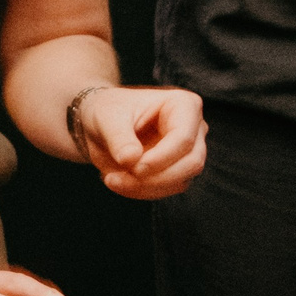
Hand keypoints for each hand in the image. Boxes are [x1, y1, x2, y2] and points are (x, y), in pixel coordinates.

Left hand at [72, 86, 207, 199]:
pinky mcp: (178, 170)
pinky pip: (167, 189)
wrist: (101, 123)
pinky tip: (118, 180)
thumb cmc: (107, 110)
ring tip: (111, 179)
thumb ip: (118, 138)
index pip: (184, 137)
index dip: (160, 158)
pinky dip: (141, 191)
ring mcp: (189, 151)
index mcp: (183, 104)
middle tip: (116, 179)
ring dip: (144, 188)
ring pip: (180, 181)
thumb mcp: (106, 118)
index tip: (133, 168)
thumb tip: (130, 159)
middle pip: (191, 163)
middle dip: (155, 178)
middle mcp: (194, 128)